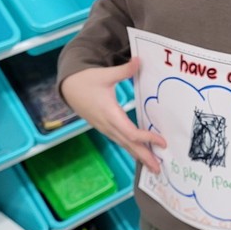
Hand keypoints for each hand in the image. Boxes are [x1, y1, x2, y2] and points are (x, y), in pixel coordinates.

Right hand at [60, 57, 166, 172]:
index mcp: (109, 114)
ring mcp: (105, 128)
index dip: (146, 138)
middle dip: (144, 157)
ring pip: (124, 145)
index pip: (130, 132)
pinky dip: (131, 148)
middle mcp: (108, 125)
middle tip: (159, 169)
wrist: (68, 87)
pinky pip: (120, 141)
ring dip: (139, 156)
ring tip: (153, 167)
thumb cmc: (86, 80)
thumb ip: (124, 70)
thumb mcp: (105, 74)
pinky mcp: (105, 128)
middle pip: (129, 144)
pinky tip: (140, 153)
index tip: (162, 141)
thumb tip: (139, 60)